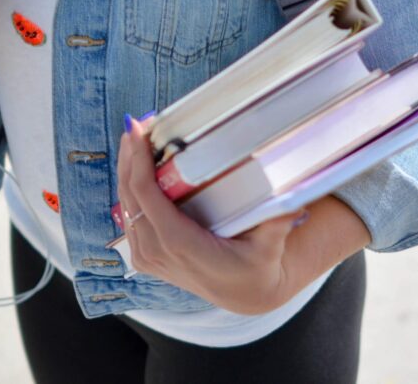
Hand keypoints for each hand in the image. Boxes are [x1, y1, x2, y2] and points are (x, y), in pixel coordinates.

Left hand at [117, 116, 305, 314]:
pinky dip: (129, 187)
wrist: (245, 294)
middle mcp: (157, 252)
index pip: (146, 197)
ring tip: (135, 137)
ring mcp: (148, 257)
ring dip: (126, 169)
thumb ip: (277, 224)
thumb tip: (293, 202)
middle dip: (129, 157)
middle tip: (136, 124)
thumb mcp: (270, 247)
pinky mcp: (146, 256)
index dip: (138, 162)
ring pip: (125, 205)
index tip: (138, 131)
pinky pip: (129, 216)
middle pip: (130, 196)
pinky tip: (135, 165)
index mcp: (180, 245)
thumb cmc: (257, 266)